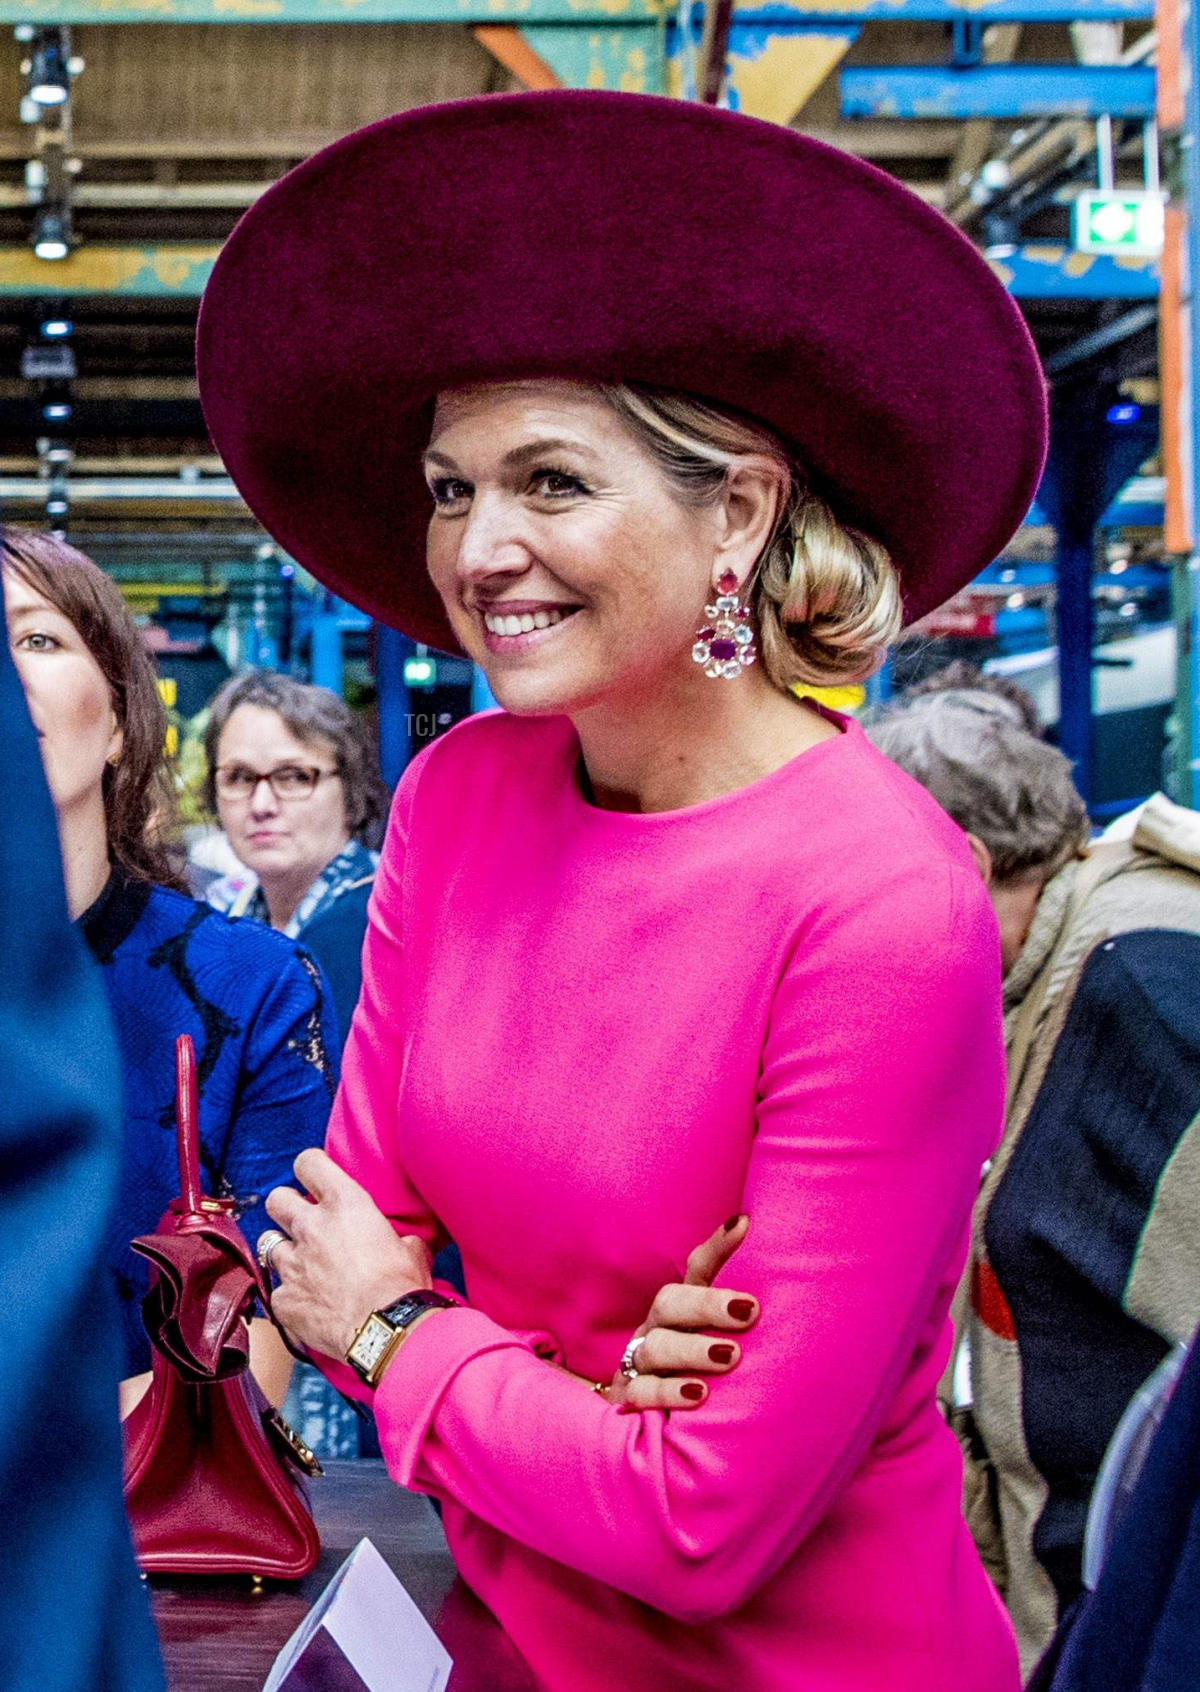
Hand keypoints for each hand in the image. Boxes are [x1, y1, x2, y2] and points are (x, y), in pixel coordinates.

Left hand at [264, 1148, 431, 1360]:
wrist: (386, 1332)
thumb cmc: (402, 1287)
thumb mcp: (411, 1248)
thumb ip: (393, 1237)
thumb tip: (400, 1243)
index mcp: (345, 1204)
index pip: (309, 1163)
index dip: (309, 1168)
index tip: (315, 1179)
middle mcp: (311, 1227)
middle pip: (276, 1199)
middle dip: (285, 1207)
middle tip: (301, 1221)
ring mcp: (292, 1264)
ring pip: (267, 1244)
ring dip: (284, 1252)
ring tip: (301, 1265)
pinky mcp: (283, 1299)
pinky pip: (277, 1291)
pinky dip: (290, 1296)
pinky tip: (308, 1305)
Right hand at [604, 1214, 757, 1411]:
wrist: (658, 1417)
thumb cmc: (700, 1367)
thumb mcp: (724, 1334)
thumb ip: (739, 1294)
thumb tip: (753, 1229)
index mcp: (682, 1307)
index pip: (698, 1268)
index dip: (718, 1246)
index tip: (744, 1228)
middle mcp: (658, 1327)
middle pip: (670, 1303)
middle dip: (707, 1305)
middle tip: (748, 1311)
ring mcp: (639, 1361)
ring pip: (655, 1347)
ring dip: (692, 1350)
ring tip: (730, 1356)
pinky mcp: (630, 1397)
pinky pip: (640, 1391)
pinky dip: (668, 1391)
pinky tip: (698, 1395)